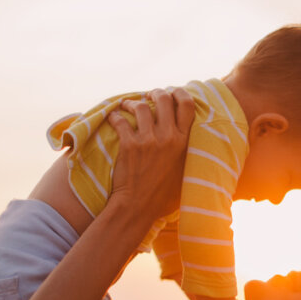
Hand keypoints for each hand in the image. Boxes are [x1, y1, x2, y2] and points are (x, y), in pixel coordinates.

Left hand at [106, 88, 194, 225]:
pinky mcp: (129, 145)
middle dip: (155, 93)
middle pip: (163, 98)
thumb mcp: (184, 171)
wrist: (139, 206)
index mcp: (184, 142)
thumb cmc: (162, 195)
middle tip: (149, 96)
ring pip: (141, 106)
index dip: (179, 93)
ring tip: (127, 106)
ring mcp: (148, 141)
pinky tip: (113, 118)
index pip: (187, 105)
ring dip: (132, 103)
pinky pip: (120, 120)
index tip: (171, 93)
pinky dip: (115, 116)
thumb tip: (184, 138)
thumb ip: (185, 152)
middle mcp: (168, 138)